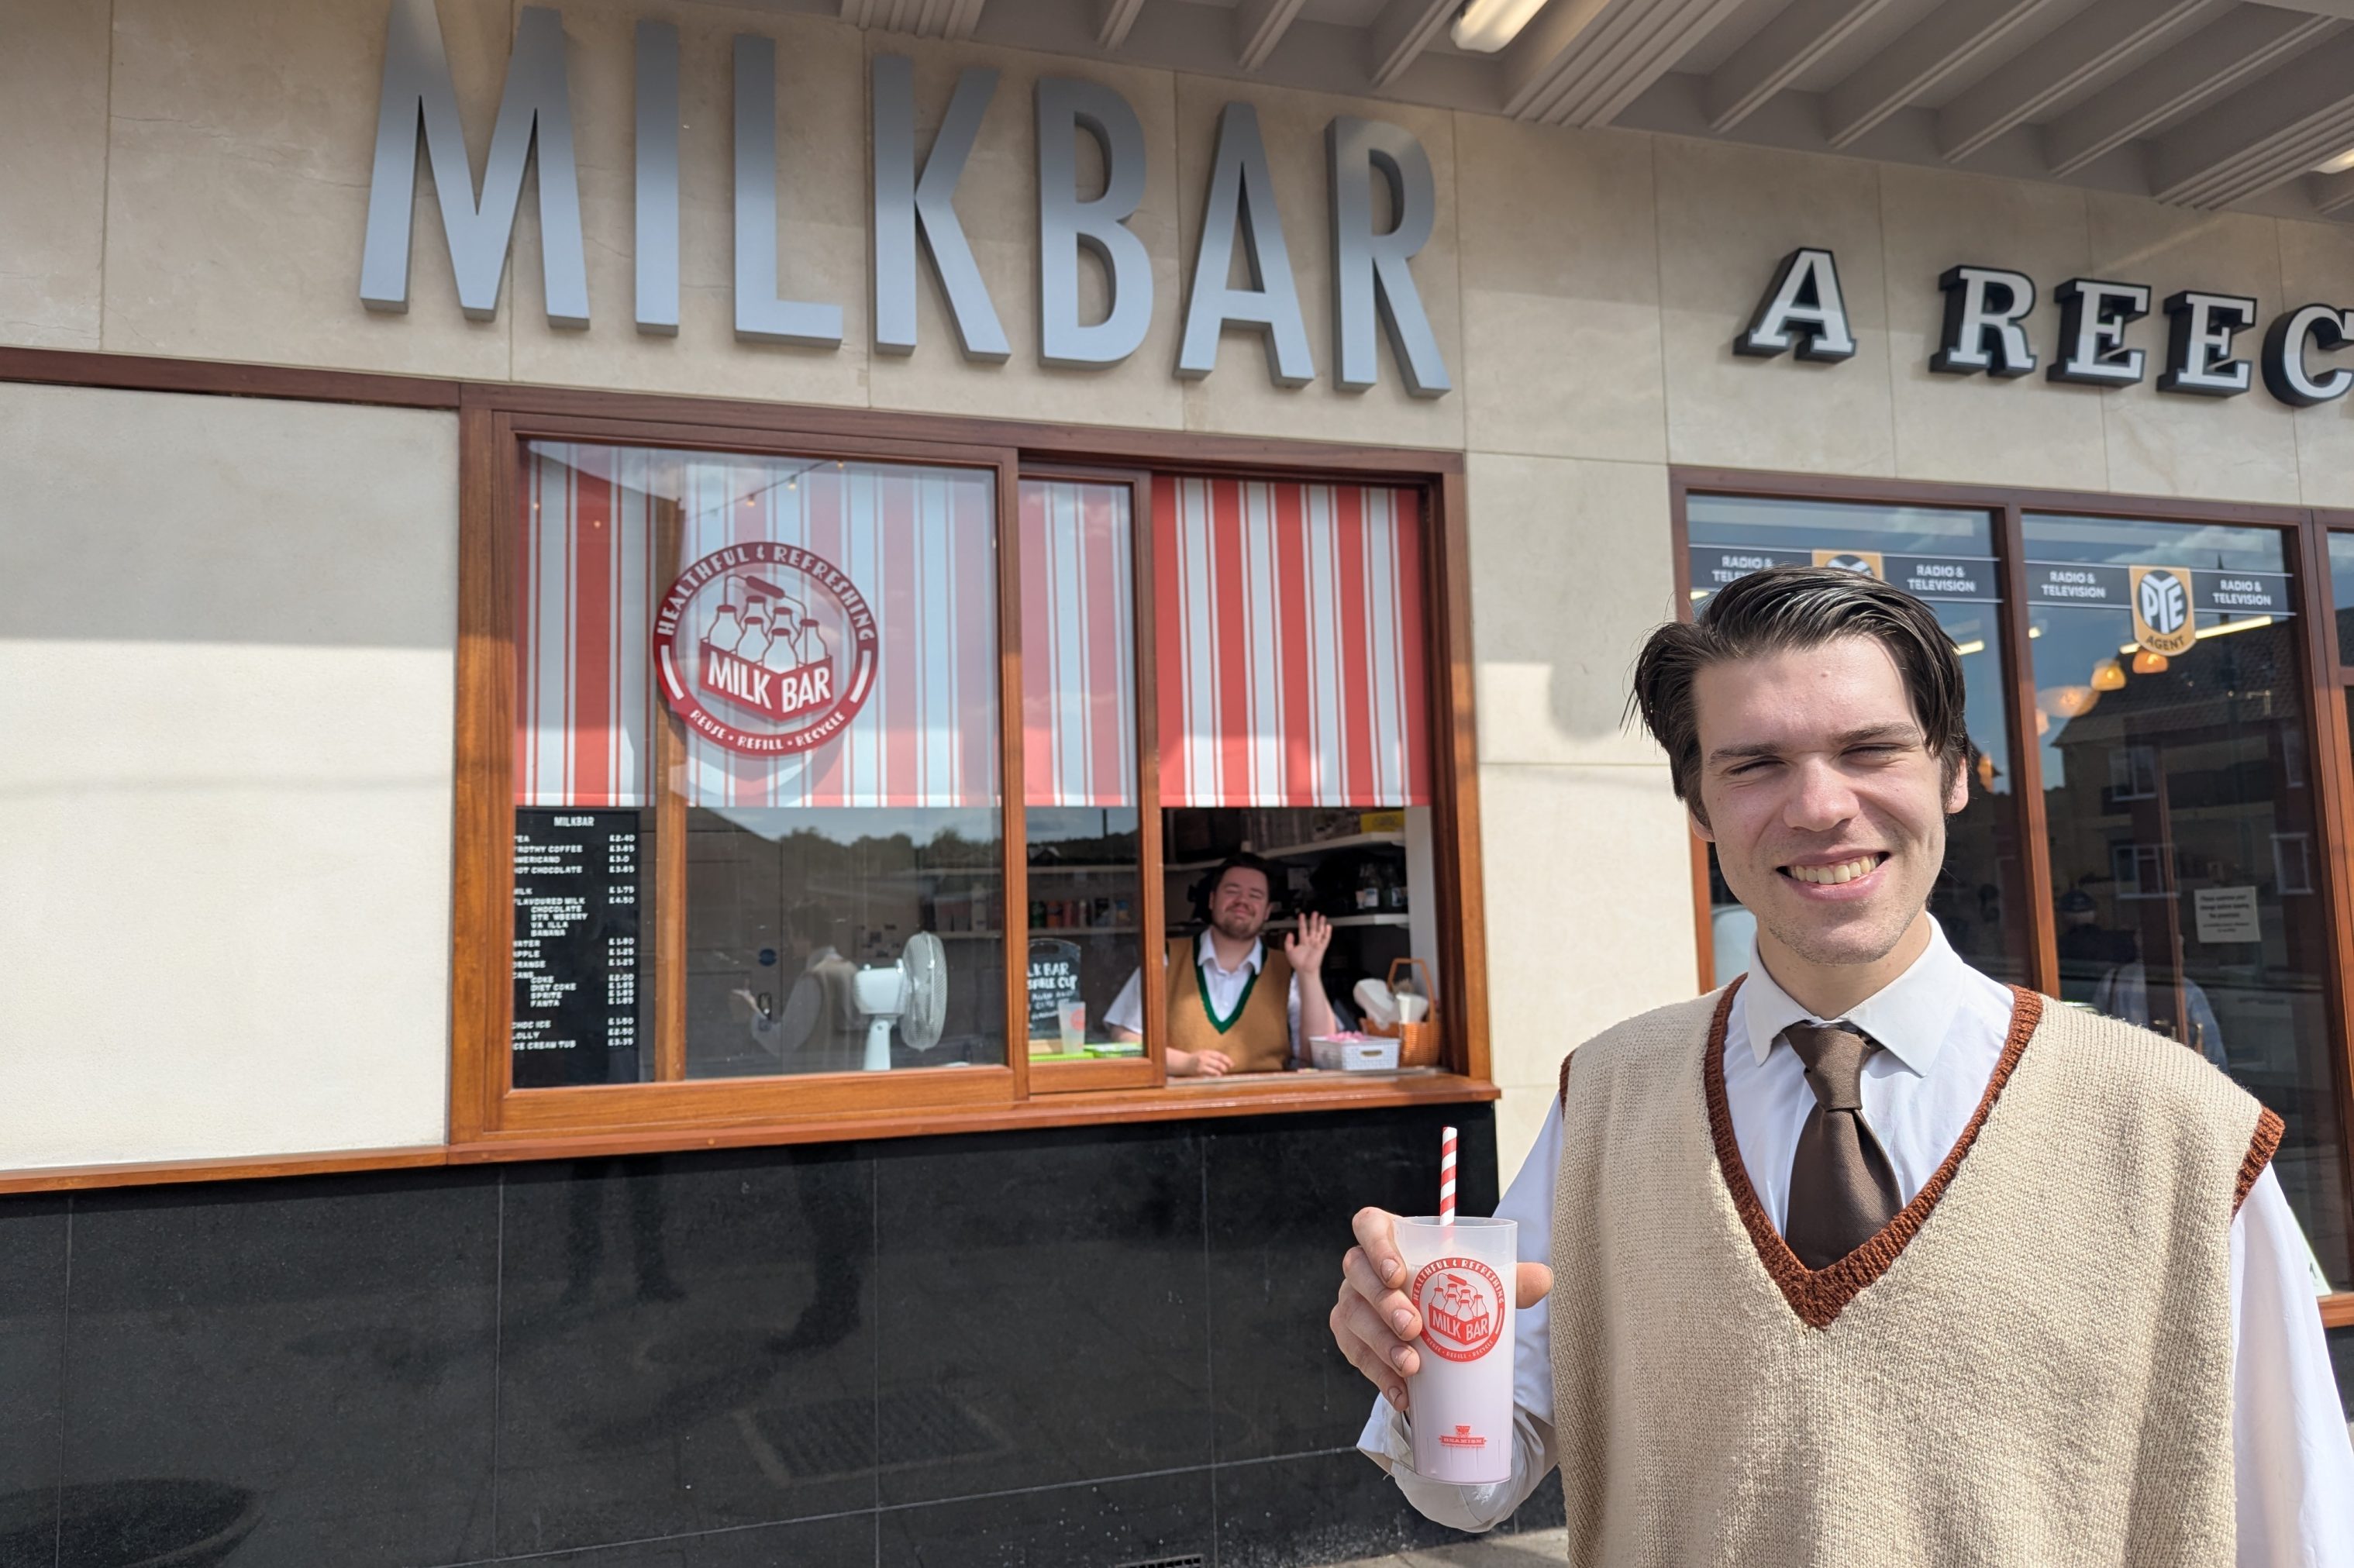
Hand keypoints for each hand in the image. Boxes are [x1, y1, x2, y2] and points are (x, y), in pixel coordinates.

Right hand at [1169, 1047, 1232, 1076]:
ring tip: (1221, 1073)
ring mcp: (1201, 1065)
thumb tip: (1226, 1061)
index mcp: (1206, 1052)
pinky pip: (1210, 1074)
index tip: (1232, 1064)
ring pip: (1215, 1070)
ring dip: (1220, 1072)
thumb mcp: (1204, 1054)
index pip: (1219, 1055)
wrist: (1183, 1063)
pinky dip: (1215, 1075)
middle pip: (1218, 1064)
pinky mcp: (1199, 1071)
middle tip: (1226, 1069)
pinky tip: (1216, 1075)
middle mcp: (1204, 1058)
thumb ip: (1213, 1056)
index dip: (1227, 1060)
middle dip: (1224, 1068)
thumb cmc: (1195, 1058)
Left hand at [1284, 911, 1332, 975]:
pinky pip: (1325, 939)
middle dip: (1313, 920)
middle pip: (1312, 928)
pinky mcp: (1322, 947)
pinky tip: (1328, 927)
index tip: (1301, 915)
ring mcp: (1316, 944)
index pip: (1303, 929)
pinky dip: (1327, 933)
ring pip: (1319, 931)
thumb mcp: (1289, 951)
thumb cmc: (1298, 963)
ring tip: (1322, 917)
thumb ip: (1288, 942)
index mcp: (1303, 941)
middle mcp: (1310, 941)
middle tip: (1314, 913)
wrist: (1305, 970)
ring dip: (1321, 924)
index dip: (1302, 921)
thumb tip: (1289, 933)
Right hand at [1329, 1207, 1552, 1414]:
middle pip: (1357, 1274)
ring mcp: (1353, 1301)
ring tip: (1411, 1366)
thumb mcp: (1478, 1281)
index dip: (1377, 1245)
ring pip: (1351, 1316)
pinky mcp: (1351, 1337)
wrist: (1434, 1326)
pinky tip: (1402, 1393)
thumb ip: (1510, 1279)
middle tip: (1415, 1328)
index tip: (1398, 1273)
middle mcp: (1363, 1267)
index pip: (1369, 1225)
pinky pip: (1355, 1354)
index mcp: (1390, 1239)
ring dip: (1380, 1344)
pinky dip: (1378, 1376)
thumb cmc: (1450, 1291)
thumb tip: (1544, 1279)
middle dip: (1384, 1303)